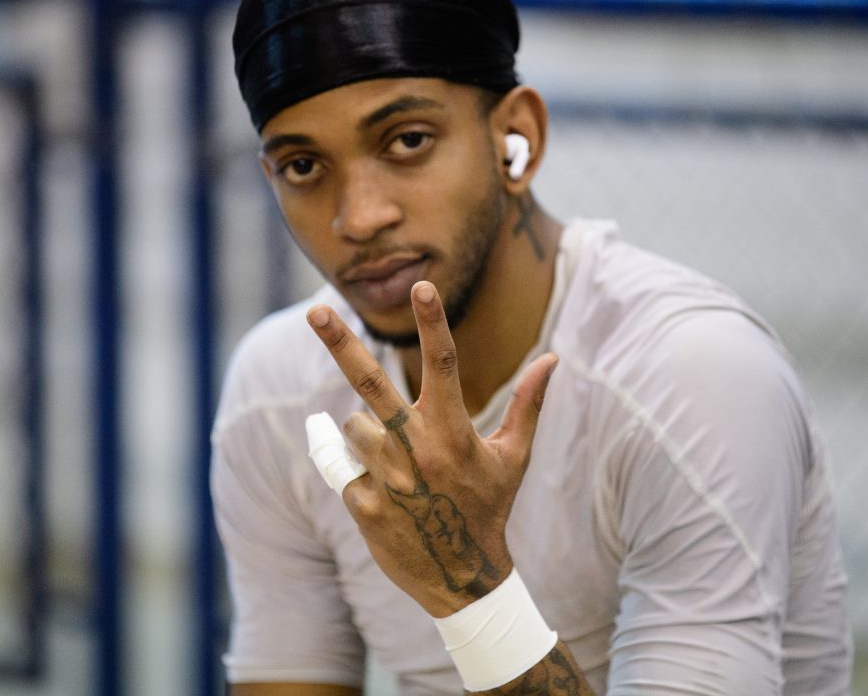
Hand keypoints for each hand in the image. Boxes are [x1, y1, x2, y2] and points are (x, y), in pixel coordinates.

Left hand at [307, 280, 557, 617]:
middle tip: (316, 310)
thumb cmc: (489, 508)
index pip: (444, 365)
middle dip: (342, 343)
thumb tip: (552, 358)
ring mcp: (387, 478)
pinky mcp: (363, 504)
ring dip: (367, 433)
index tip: (423, 286)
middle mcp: (418, 449)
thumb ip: (527, 405)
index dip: (432, 323)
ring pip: (353, 426)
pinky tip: (389, 497)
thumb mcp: (513, 458)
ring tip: (398, 464)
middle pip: (370, 384)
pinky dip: (361, 474)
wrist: (462, 580)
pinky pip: (346, 468)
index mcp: (454, 432)